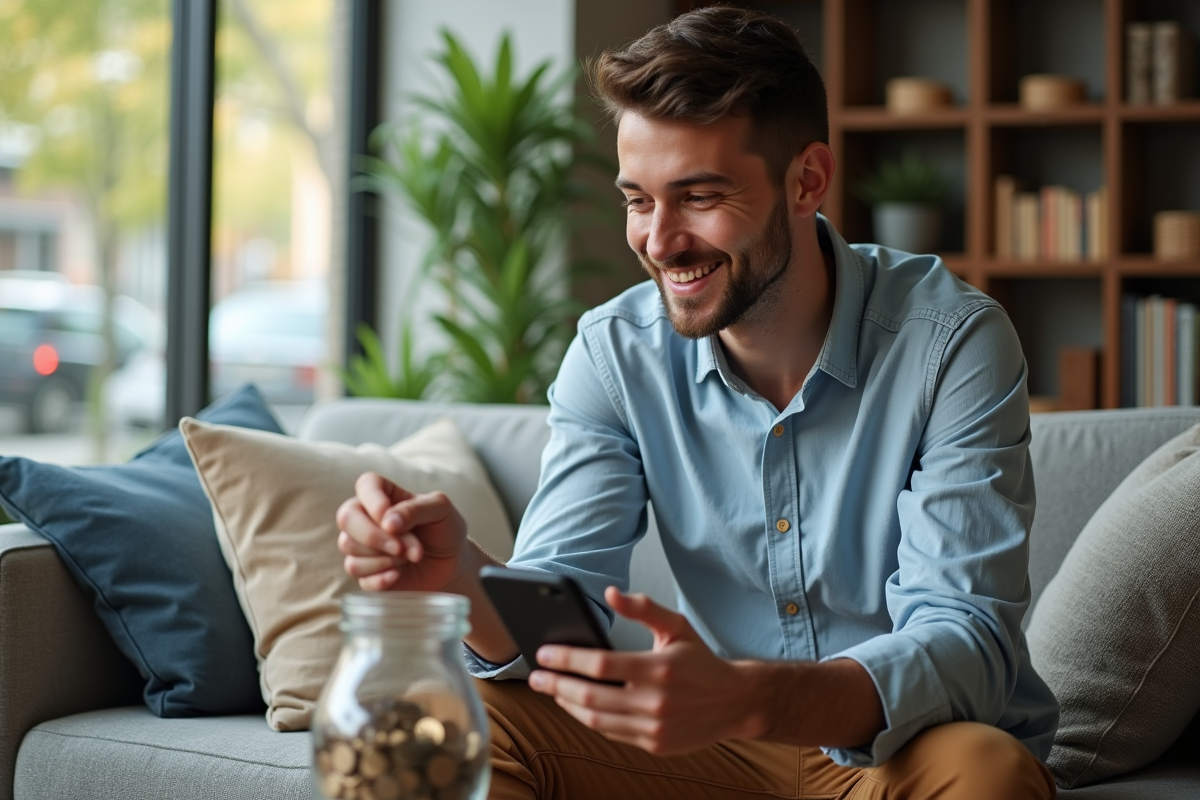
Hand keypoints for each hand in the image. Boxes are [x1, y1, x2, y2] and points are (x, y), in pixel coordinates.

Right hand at [336, 472, 467, 591]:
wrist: (452, 565)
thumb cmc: (445, 530)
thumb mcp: (441, 510)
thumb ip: (415, 509)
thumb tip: (387, 522)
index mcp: (384, 494)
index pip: (366, 485)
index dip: (375, 502)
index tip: (393, 521)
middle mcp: (366, 517)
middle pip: (346, 518)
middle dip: (376, 536)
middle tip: (404, 548)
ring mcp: (361, 545)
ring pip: (349, 546)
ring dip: (384, 556)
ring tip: (410, 557)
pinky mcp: (363, 571)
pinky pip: (356, 572)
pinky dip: (380, 575)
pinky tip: (398, 574)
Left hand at [526, 587, 758, 753]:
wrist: (735, 702)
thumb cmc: (701, 661)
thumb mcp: (677, 626)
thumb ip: (642, 608)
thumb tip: (610, 593)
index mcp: (658, 669)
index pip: (600, 665)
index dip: (566, 659)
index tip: (544, 653)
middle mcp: (654, 702)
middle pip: (590, 696)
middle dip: (556, 685)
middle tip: (535, 676)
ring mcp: (653, 728)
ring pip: (596, 720)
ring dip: (567, 705)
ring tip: (552, 690)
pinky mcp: (654, 745)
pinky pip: (611, 733)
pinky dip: (589, 719)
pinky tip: (577, 706)